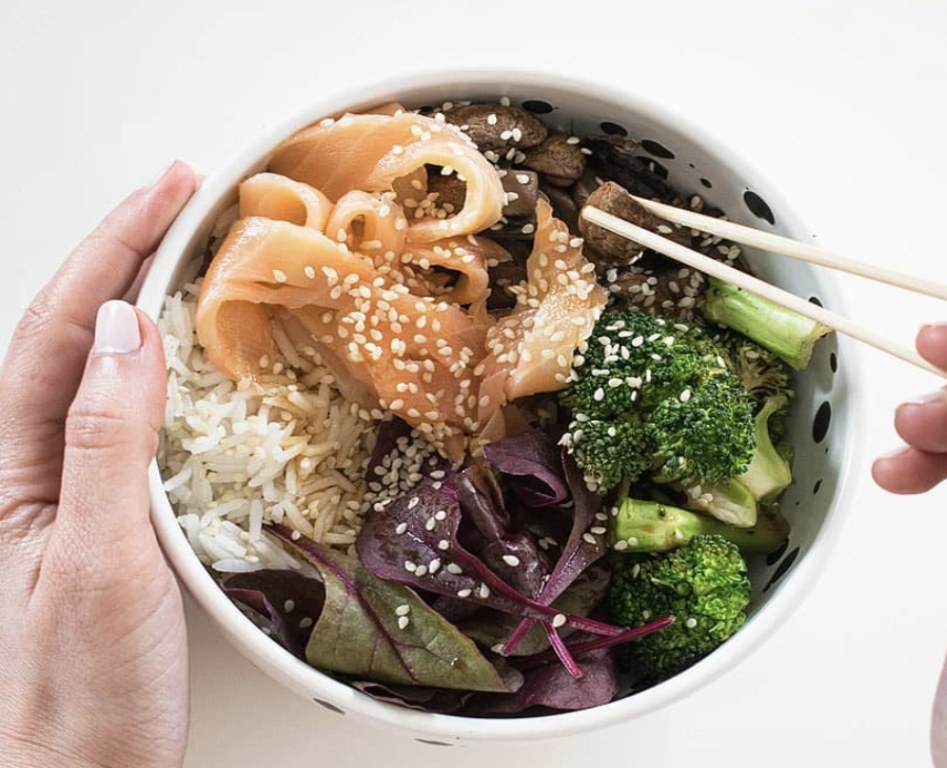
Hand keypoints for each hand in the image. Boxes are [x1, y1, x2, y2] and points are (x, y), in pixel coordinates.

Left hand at [0, 164, 195, 767]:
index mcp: (5, 467)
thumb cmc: (80, 692)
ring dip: (139, 293)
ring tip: (184, 242)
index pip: (62, 327)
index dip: (115, 247)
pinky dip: (160, 359)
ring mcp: (64, 485)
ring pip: (97, 363)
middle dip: (124, 247)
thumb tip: (131, 334)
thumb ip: (106, 445)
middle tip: (183, 191)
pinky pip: (127, 411)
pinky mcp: (105, 508)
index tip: (169, 188)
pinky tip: (186, 346)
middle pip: (72, 328)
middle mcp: (26, 464)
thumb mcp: (96, 563)